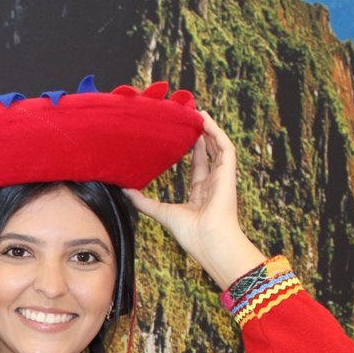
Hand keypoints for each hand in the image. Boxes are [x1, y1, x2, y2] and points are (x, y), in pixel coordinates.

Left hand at [125, 111, 266, 289]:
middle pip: (209, 153)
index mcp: (201, 193)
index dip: (193, 150)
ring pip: (218, 146)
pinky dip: (216, 132)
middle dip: (201, 135)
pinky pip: (225, 147)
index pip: (198, 166)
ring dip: (209, 129)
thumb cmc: (189, 232)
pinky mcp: (228, 172)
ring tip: (198, 112)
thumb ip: (143, 202)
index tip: (183, 136)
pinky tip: (205, 120)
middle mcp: (213, 183)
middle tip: (190, 118)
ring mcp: (222, 177)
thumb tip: (125, 191)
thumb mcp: (160, 212)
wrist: (208, 240)